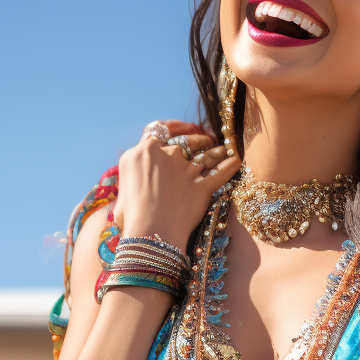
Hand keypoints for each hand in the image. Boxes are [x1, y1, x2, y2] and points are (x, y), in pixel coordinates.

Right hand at [112, 119, 240, 251]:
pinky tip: (237, 159)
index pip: (158, 129)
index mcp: (142, 153)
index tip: (184, 128)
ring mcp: (185, 169)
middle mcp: (165, 155)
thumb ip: (133, 181)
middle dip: (198, 137)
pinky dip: (231, 165)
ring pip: (206, 153)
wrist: (150, 233)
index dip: (174, 126)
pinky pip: (222, 172)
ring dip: (216, 149)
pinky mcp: (202, 186)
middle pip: (186, 140)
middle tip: (206, 138)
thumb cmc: (131, 218)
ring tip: (222, 149)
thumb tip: (135, 184)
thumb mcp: (123, 193)